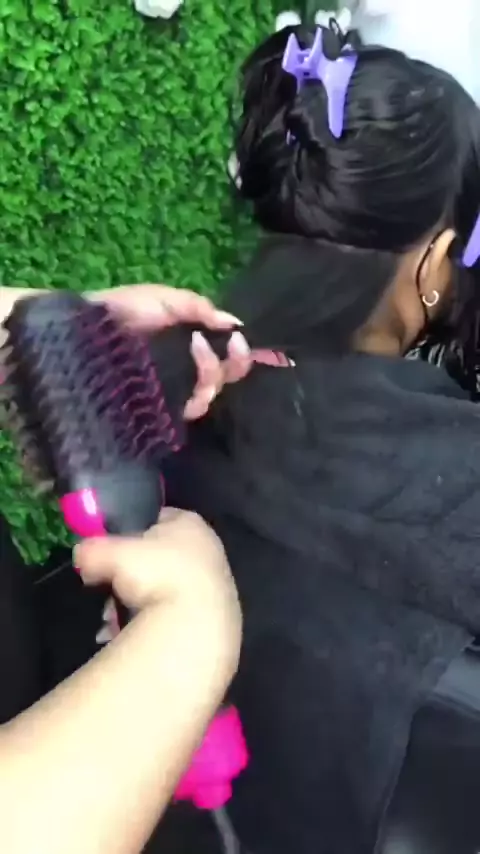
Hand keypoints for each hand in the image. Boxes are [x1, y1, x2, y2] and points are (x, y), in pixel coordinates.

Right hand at [74, 508, 241, 661]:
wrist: (196, 625)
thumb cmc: (156, 574)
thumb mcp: (111, 555)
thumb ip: (93, 550)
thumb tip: (82, 555)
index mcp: (189, 523)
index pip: (158, 517)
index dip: (133, 531)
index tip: (113, 548)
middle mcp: (207, 547)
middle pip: (160, 555)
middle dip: (132, 572)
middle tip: (111, 586)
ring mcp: (214, 581)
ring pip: (165, 587)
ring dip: (138, 600)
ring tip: (116, 616)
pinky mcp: (213, 614)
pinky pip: (172, 612)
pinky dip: (152, 620)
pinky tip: (134, 631)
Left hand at [88, 284, 251, 419]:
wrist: (86, 329)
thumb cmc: (124, 310)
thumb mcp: (165, 298)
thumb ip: (200, 309)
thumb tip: (234, 323)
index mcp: (190, 348)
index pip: (227, 361)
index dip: (240, 355)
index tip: (237, 337)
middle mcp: (185, 373)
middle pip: (224, 381)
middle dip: (233, 363)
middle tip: (231, 343)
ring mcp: (172, 392)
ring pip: (208, 395)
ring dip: (211, 370)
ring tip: (194, 343)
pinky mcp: (158, 408)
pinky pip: (187, 408)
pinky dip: (192, 388)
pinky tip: (182, 363)